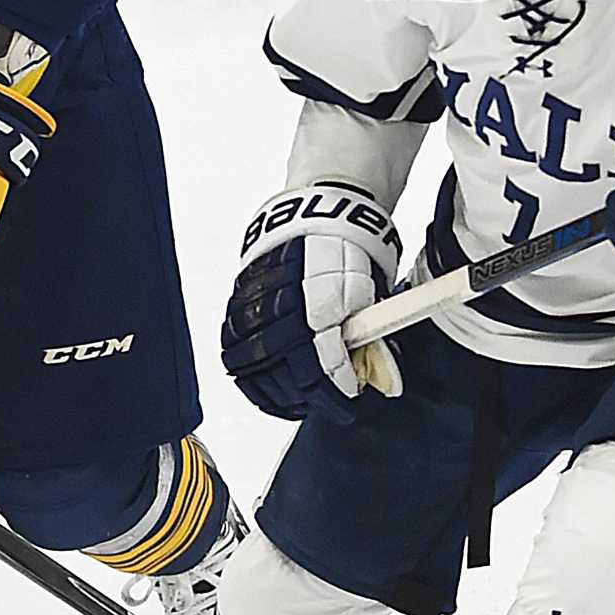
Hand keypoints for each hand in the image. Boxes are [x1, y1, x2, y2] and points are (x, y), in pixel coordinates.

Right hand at [220, 181, 403, 423]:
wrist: (323, 209)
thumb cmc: (352, 250)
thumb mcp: (373, 293)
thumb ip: (371, 338)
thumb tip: (382, 379)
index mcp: (322, 298)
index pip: (322, 364)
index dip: (333, 391)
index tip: (346, 402)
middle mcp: (284, 301)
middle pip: (286, 370)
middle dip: (306, 397)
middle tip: (322, 406)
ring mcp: (257, 299)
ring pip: (253, 363)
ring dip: (275, 391)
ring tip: (295, 403)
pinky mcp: (239, 296)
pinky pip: (232, 344)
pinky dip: (247, 372)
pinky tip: (265, 384)